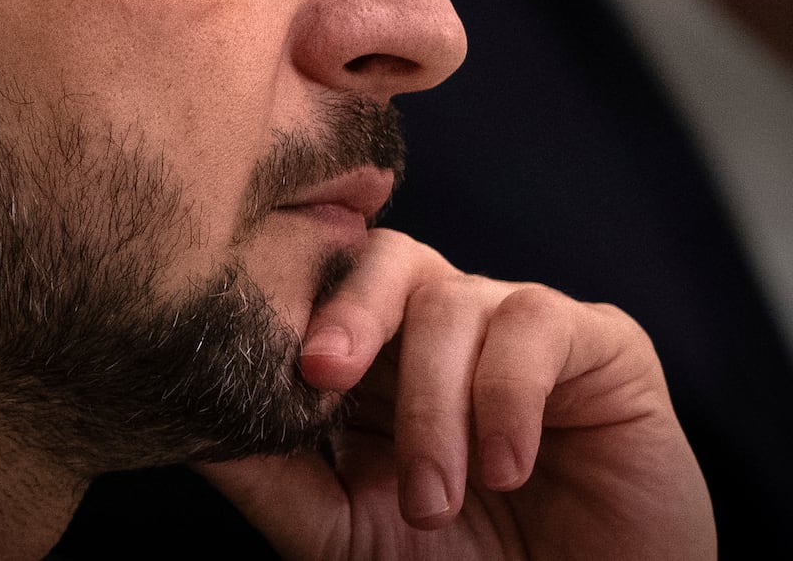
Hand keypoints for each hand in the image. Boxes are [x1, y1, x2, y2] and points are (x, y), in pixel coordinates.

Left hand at [200, 230, 714, 559]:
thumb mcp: (352, 535)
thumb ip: (280, 481)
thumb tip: (194, 430)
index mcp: (383, 359)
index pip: (325, 292)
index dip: (289, 312)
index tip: (263, 370)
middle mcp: (446, 326)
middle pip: (384, 258)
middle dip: (348, 309)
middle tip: (321, 371)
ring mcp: (518, 326)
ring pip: (453, 301)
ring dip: (432, 404)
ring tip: (438, 500)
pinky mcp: (598, 340)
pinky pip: (536, 324)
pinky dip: (506, 397)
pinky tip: (506, 467)